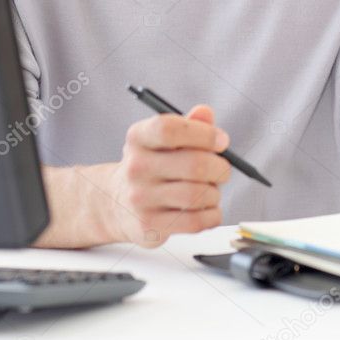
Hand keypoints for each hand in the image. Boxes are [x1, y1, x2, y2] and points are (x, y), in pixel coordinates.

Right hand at [108, 104, 231, 246]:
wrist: (117, 203)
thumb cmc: (151, 167)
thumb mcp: (163, 140)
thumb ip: (188, 125)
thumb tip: (205, 113)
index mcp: (138, 138)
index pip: (170, 129)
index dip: (204, 134)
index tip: (221, 141)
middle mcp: (135, 167)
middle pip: (194, 165)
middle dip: (220, 168)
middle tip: (223, 170)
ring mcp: (140, 198)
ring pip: (197, 195)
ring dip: (214, 193)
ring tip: (209, 191)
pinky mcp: (149, 226)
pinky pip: (195, 222)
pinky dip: (212, 215)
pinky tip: (206, 209)